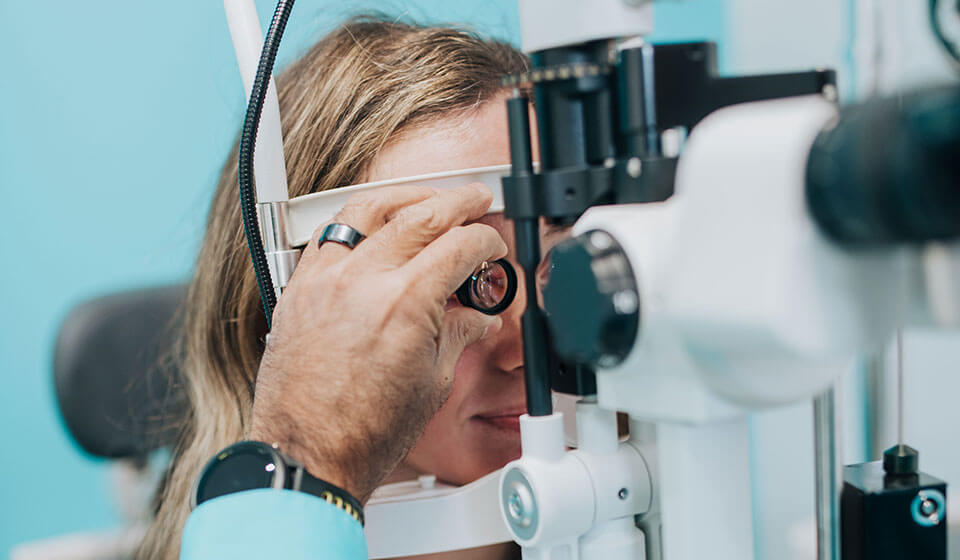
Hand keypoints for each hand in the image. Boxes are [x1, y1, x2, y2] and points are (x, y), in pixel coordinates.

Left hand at [248, 183, 506, 502]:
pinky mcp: (300, 288)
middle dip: (458, 202)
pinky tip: (371, 226)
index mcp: (407, 302)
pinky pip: (329, 234)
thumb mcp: (432, 382)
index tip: (492, 246)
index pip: (460, 246)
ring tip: (425, 199)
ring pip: (368, 208)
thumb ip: (457, 336)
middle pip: (421, 214)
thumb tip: (474, 320)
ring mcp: (326, 279)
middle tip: (475, 200)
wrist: (308, 453)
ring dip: (405, 197)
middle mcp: (363, 280)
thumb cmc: (364, 432)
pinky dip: (356, 221)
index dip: (486, 241)